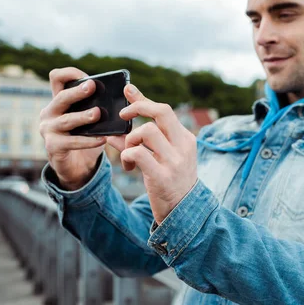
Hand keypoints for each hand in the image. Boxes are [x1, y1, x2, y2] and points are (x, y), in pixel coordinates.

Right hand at [39, 67, 106, 190]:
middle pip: (61, 97)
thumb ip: (97, 106)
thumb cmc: (85, 137)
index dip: (70, 73)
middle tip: (93, 87)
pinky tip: (102, 139)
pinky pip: (72, 142)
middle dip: (78, 92)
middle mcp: (49, 112)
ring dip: (83, 116)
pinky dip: (88, 141)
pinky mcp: (53, 147)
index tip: (89, 77)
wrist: (76, 167)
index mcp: (58, 101)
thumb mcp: (89, 120)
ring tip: (98, 113)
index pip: (56, 78)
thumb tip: (124, 94)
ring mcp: (48, 130)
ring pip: (67, 120)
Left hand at [106, 84, 197, 224]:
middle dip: (137, 107)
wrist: (183, 212)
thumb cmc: (169, 182)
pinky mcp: (162, 176)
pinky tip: (128, 166)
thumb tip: (118, 124)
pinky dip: (127, 156)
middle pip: (161, 111)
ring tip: (128, 154)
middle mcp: (183, 146)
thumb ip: (143, 139)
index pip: (164, 110)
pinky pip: (138, 153)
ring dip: (130, 140)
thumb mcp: (162, 157)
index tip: (127, 92)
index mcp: (186, 139)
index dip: (143, 99)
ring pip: (146, 131)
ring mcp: (174, 161)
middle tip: (123, 116)